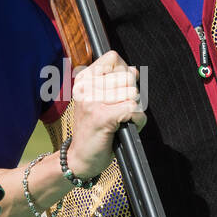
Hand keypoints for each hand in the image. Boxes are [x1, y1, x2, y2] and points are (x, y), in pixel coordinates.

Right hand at [65, 50, 146, 178]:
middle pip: (127, 76)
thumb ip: (115, 82)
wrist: (80, 157)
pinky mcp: (102, 117)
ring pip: (133, 94)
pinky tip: (124, 127)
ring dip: (135, 110)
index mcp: (83, 79)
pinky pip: (134, 109)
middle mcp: (85, 87)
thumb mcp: (99, 99)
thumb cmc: (93, 129)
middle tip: (119, 110)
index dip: (123, 72)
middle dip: (131, 95)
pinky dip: (137, 121)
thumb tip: (134, 71)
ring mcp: (92, 101)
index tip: (117, 90)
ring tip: (120, 120)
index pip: (113, 58)